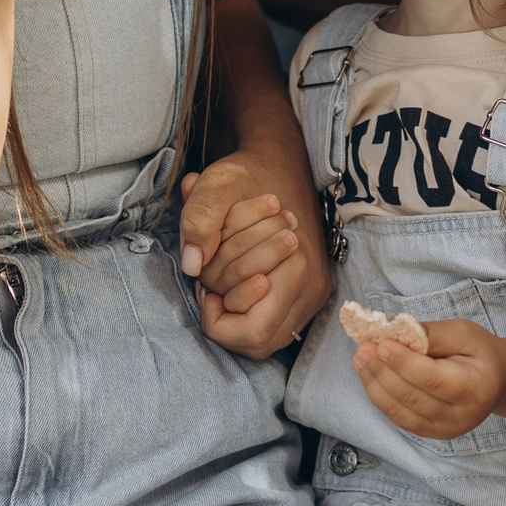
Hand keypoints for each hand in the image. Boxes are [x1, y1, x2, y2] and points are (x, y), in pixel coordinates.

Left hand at [178, 151, 331, 359]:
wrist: (281, 165)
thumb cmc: (248, 176)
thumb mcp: (218, 183)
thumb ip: (200, 220)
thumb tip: (193, 268)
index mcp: (299, 264)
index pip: (251, 331)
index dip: (216, 314)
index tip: (203, 280)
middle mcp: (312, 288)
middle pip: (258, 340)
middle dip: (224, 314)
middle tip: (208, 283)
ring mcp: (312, 295)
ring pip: (265, 339)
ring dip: (235, 315)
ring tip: (221, 283)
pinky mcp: (307, 295)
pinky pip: (272, 327)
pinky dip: (247, 311)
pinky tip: (234, 283)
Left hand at [353, 318, 505, 440]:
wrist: (497, 381)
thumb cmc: (480, 353)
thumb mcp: (465, 333)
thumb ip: (432, 333)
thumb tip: (396, 329)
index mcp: (475, 388)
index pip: (433, 379)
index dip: (404, 363)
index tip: (381, 343)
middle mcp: (461, 416)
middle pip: (413, 397)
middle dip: (383, 371)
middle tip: (363, 348)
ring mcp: (445, 430)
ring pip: (401, 412)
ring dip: (375, 385)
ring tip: (360, 359)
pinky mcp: (431, 434)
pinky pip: (399, 419)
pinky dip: (381, 398)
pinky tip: (370, 376)